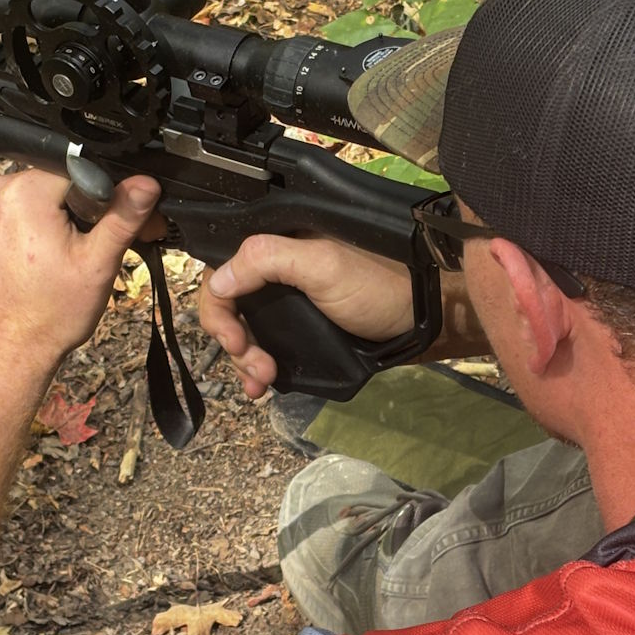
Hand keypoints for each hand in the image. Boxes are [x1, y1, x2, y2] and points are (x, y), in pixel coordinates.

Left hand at [0, 170, 160, 375]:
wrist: (5, 354)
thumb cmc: (48, 315)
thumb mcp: (98, 263)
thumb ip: (123, 216)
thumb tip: (146, 183)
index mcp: (23, 192)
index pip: (79, 172)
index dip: (105, 199)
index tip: (116, 227)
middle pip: (55, 184)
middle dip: (79, 211)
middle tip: (92, 249)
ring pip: (33, 200)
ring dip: (54, 220)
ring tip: (63, 260)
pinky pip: (10, 217)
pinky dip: (29, 232)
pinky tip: (39, 264)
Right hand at [200, 236, 412, 398]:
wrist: (417, 320)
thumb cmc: (373, 286)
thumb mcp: (320, 266)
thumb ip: (266, 261)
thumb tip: (216, 282)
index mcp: (273, 247)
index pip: (221, 274)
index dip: (218, 311)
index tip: (235, 341)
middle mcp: (273, 273)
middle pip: (228, 309)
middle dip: (234, 343)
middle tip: (258, 369)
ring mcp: (284, 304)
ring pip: (243, 333)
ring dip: (244, 361)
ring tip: (263, 382)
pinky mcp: (298, 330)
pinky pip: (264, 348)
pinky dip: (256, 369)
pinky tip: (262, 387)